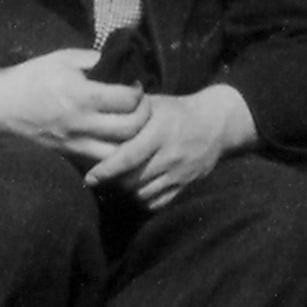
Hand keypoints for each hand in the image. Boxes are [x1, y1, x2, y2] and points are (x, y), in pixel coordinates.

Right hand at [0, 47, 147, 158]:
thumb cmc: (32, 77)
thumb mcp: (63, 58)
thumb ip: (94, 59)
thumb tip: (119, 62)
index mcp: (82, 95)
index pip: (128, 100)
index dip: (139, 92)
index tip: (136, 86)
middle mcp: (82, 122)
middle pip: (130, 129)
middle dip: (144, 117)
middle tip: (141, 107)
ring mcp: (75, 143)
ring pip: (119, 154)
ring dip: (132, 141)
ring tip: (131, 126)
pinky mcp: (69, 155)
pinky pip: (100, 162)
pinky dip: (114, 155)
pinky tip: (115, 142)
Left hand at [84, 86, 253, 208]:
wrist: (216, 124)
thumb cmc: (178, 111)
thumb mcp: (155, 104)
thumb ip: (129, 111)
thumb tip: (98, 114)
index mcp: (160, 132)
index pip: (128, 157)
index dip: (106, 170)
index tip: (90, 177)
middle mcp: (169, 155)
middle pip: (133, 180)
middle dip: (113, 182)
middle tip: (99, 178)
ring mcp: (178, 173)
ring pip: (143, 193)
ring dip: (127, 191)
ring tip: (117, 182)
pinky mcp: (184, 185)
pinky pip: (158, 203)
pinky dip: (143, 200)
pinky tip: (137, 189)